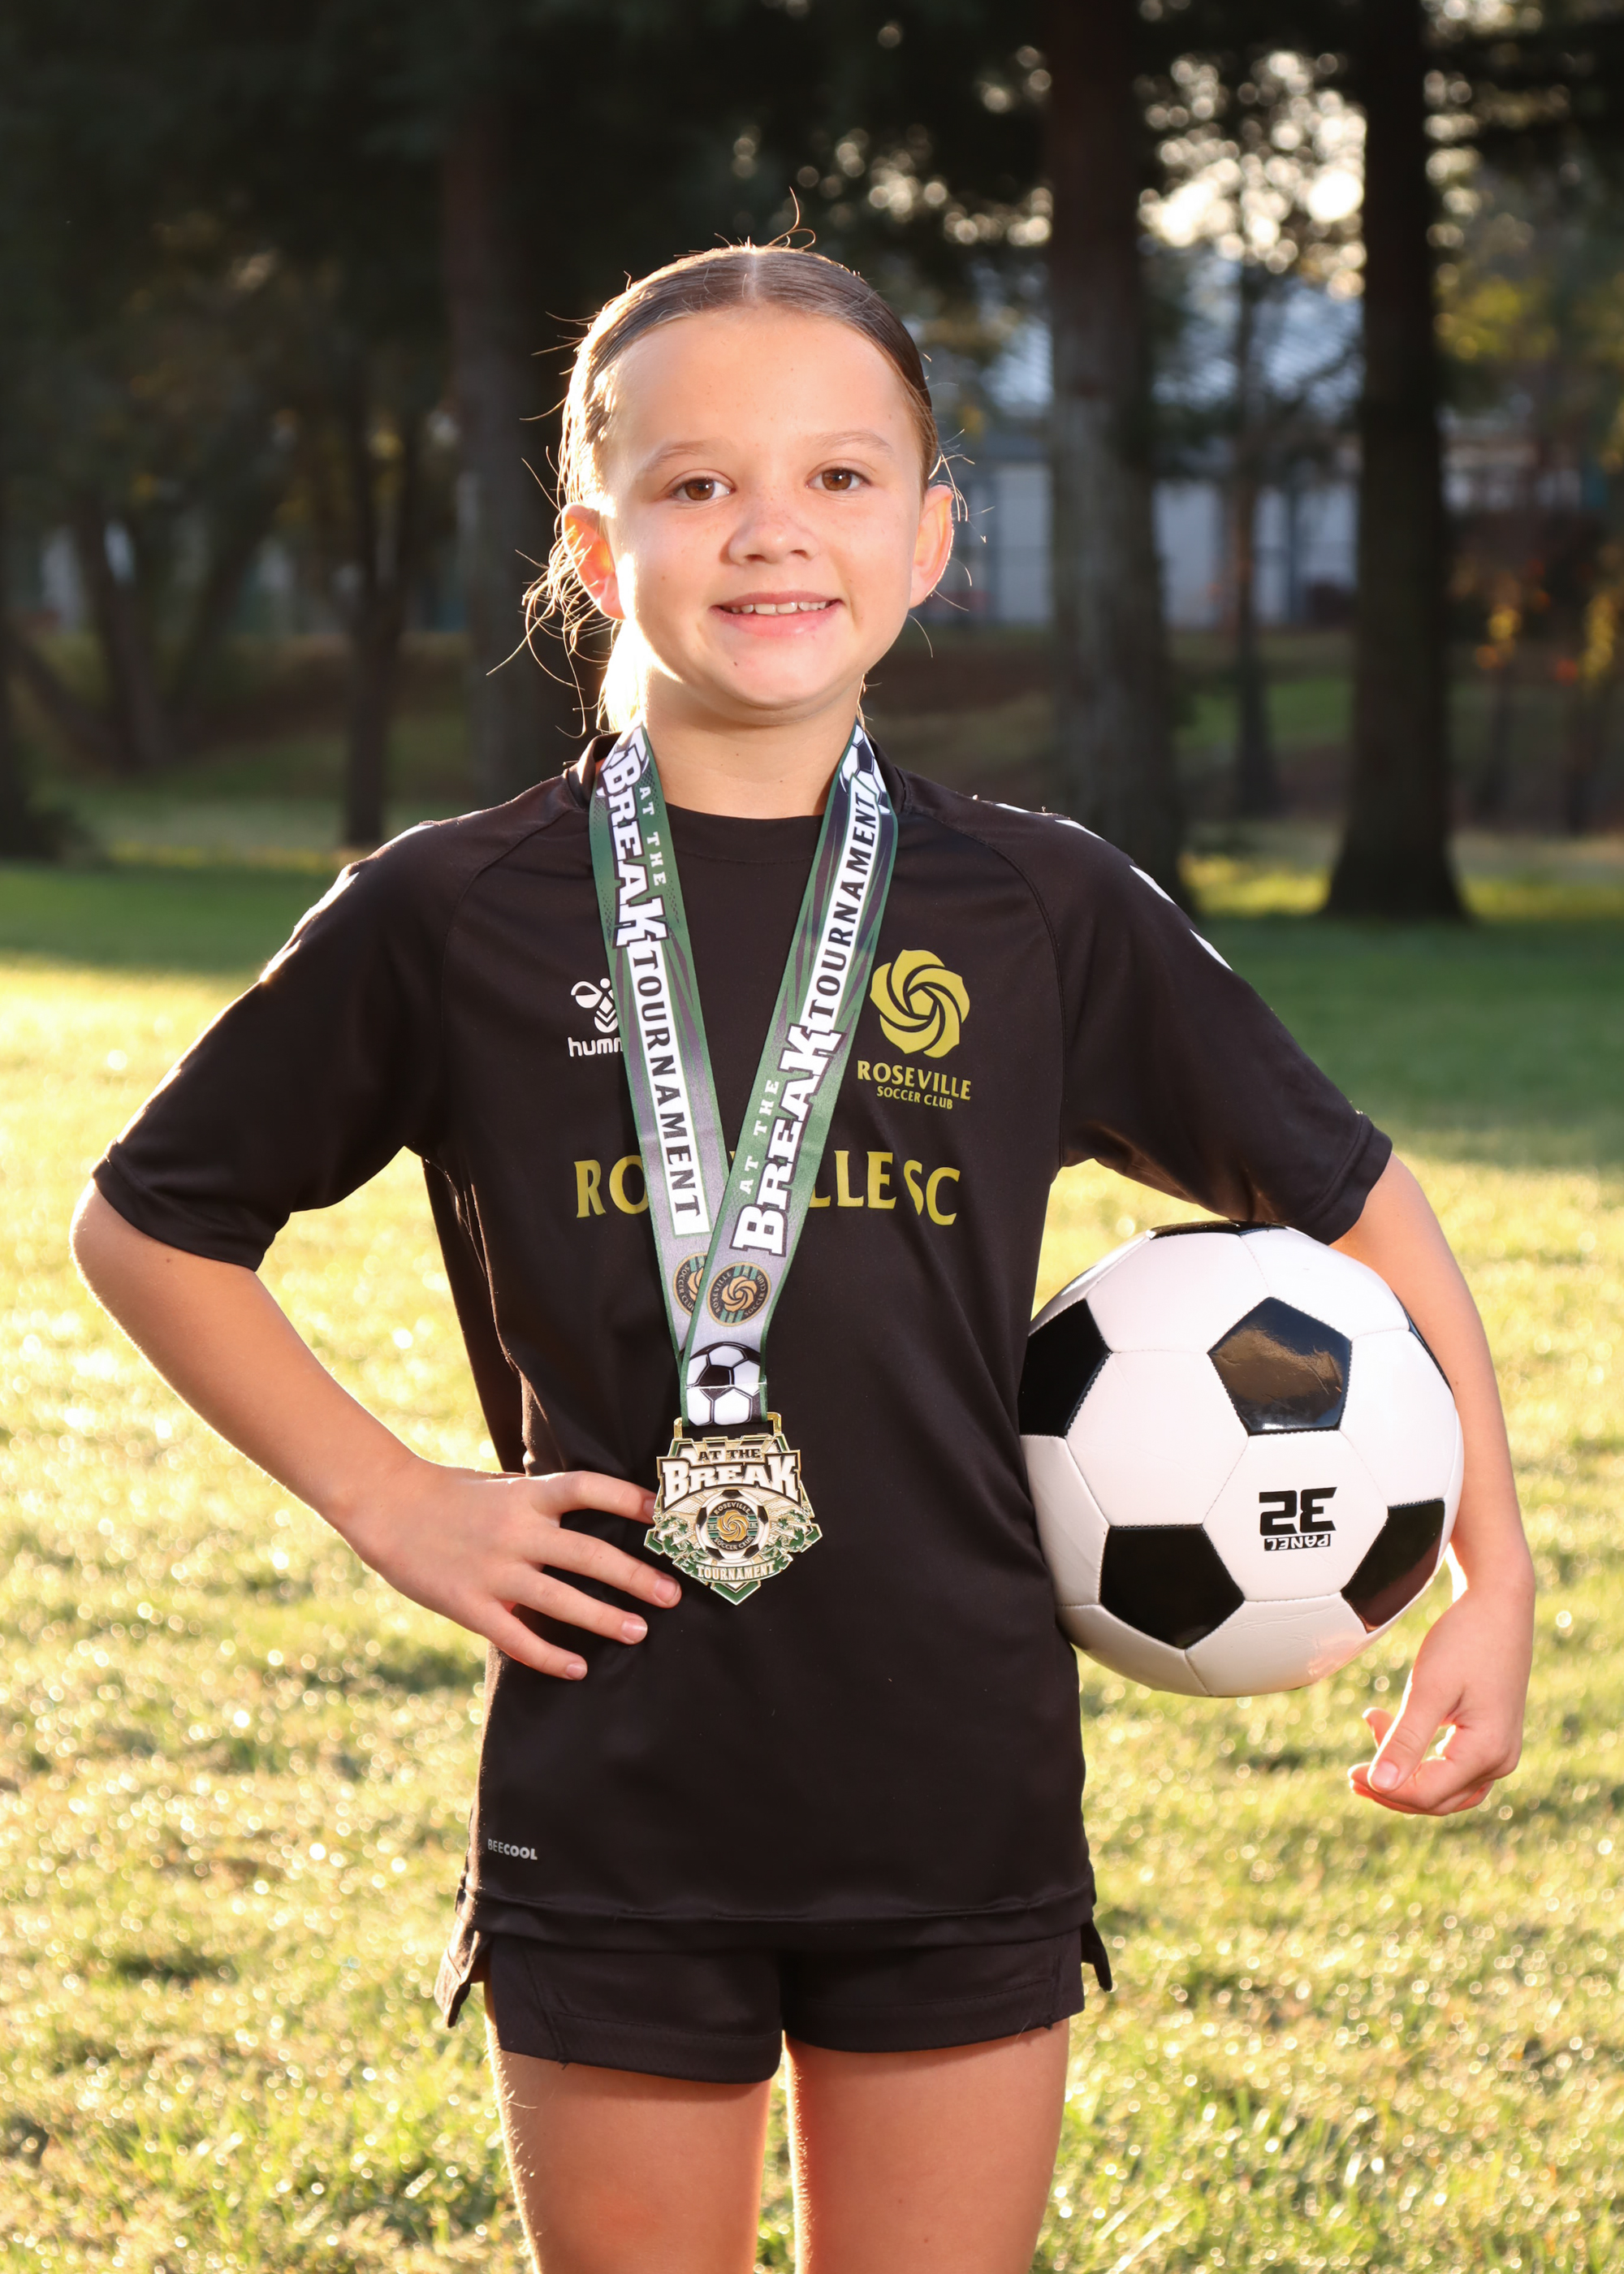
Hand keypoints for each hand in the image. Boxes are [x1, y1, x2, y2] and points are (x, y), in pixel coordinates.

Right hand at [341, 1458, 678, 1680]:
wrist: (386, 1506)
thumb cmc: (451, 1495)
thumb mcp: (501, 1486)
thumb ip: (542, 1502)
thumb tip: (594, 1514)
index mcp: (526, 1495)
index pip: (587, 1489)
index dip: (627, 1498)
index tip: (663, 1512)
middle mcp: (515, 1531)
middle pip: (587, 1554)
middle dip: (634, 1576)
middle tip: (671, 1595)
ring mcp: (493, 1570)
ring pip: (560, 1600)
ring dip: (603, 1618)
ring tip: (637, 1632)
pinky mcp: (469, 1604)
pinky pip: (517, 1638)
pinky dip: (550, 1656)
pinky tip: (578, 1668)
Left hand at [1348, 1572, 1533, 1815]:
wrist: (1499, 1606)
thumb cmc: (1466, 1640)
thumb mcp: (1428, 1688)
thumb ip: (1404, 1739)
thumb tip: (1379, 1784)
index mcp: (1488, 1752)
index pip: (1427, 1793)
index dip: (1385, 1789)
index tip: (1351, 1772)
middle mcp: (1500, 1761)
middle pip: (1438, 1799)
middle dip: (1393, 1786)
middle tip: (1352, 1770)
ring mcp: (1499, 1752)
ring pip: (1446, 1788)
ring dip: (1406, 1775)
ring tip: (1371, 1746)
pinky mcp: (1492, 1739)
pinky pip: (1454, 1768)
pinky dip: (1422, 1759)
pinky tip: (1393, 1731)